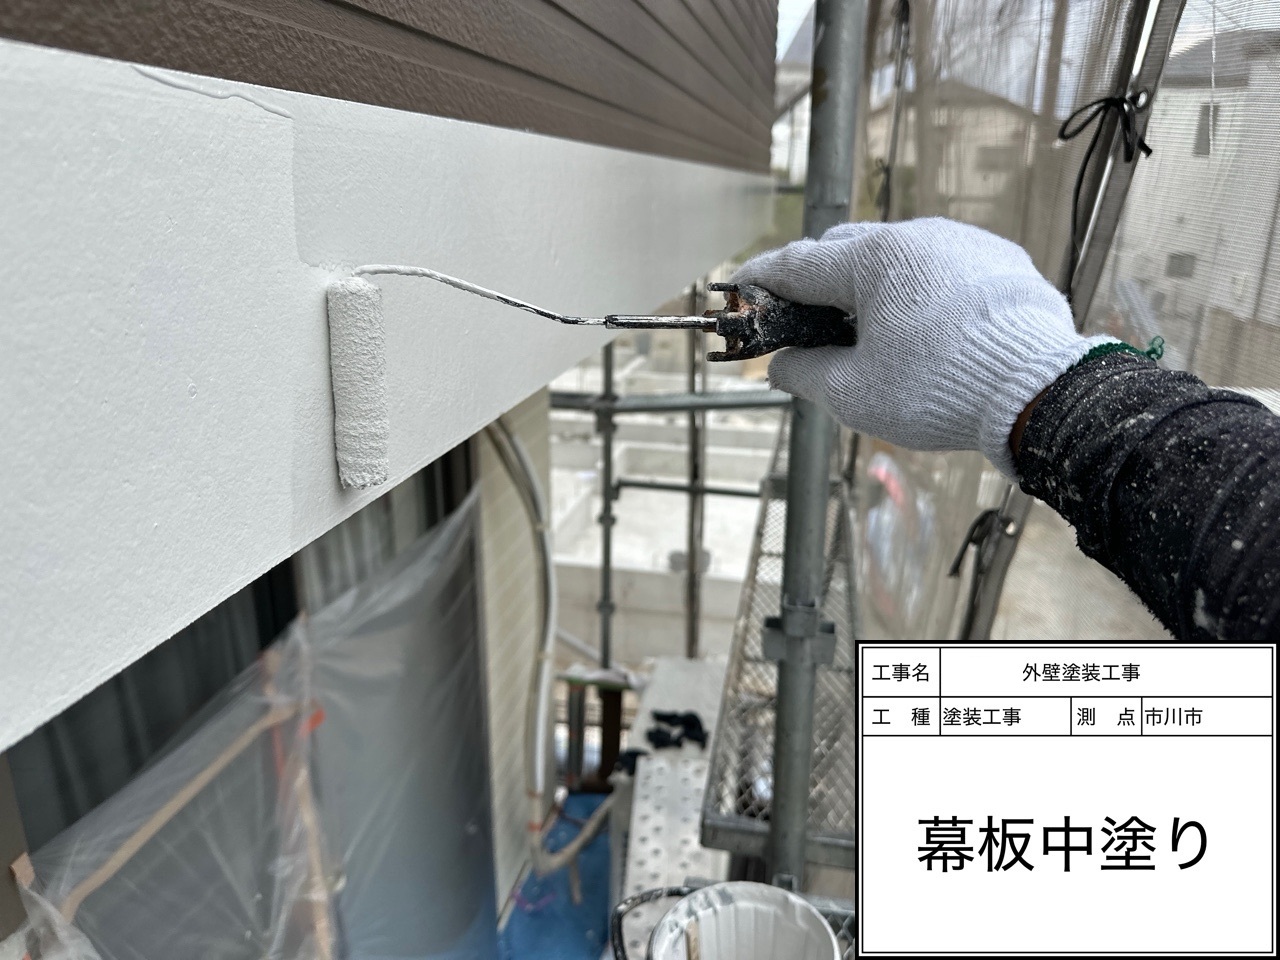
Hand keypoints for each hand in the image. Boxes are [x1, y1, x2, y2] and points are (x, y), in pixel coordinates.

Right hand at [732, 217, 1115, 476]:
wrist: (1038, 392)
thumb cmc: (939, 390)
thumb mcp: (853, 394)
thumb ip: (805, 374)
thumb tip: (780, 365)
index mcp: (873, 260)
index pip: (797, 264)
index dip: (761, 279)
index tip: (740, 288)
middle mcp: (916, 237)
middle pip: (844, 248)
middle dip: (816, 279)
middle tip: (803, 319)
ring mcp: (963, 243)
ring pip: (897, 254)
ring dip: (869, 283)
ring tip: (864, 326)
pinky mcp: (999, 260)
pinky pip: (941, 266)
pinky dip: (917, 289)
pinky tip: (920, 325)